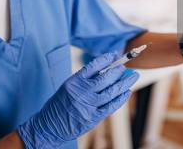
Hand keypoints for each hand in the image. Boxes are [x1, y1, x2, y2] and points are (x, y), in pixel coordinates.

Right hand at [18, 52, 138, 147]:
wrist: (49, 126)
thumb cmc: (59, 104)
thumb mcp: (68, 86)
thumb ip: (85, 79)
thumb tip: (105, 70)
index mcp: (74, 81)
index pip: (93, 66)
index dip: (105, 59)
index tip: (113, 56)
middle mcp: (82, 92)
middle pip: (106, 78)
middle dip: (118, 71)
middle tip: (125, 67)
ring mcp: (88, 105)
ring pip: (112, 92)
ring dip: (124, 83)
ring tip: (132, 76)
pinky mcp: (93, 118)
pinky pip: (111, 106)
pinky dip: (120, 98)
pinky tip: (126, 92)